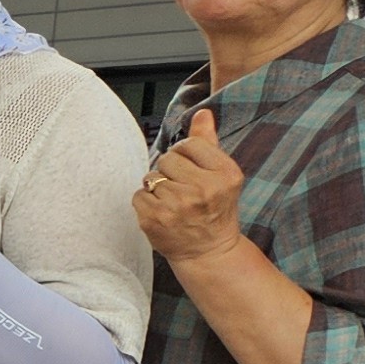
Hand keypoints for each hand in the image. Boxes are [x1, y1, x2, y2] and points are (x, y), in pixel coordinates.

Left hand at [134, 106, 247, 265]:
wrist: (208, 251)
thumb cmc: (214, 207)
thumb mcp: (221, 174)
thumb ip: (208, 142)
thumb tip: (202, 112)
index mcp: (225, 174)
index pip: (189, 144)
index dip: (186, 156)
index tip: (194, 172)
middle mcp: (204, 189)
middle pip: (167, 159)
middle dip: (170, 172)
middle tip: (184, 190)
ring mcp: (178, 206)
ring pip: (150, 177)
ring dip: (157, 188)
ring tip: (174, 203)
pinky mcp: (155, 219)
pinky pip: (138, 195)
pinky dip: (146, 202)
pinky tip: (163, 213)